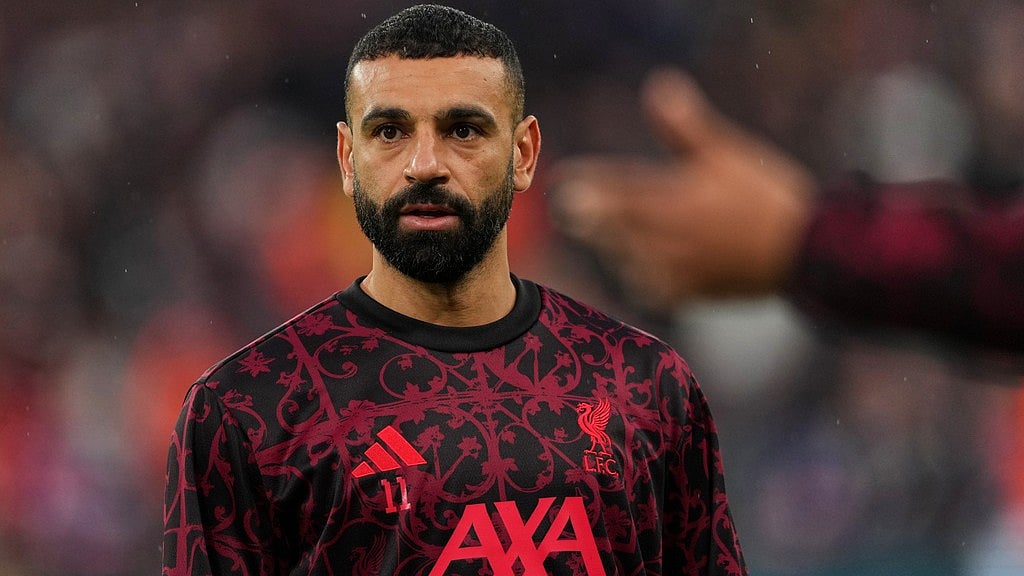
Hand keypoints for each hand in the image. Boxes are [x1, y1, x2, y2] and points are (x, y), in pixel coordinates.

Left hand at [550, 68, 815, 309]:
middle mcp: (666, 237)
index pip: (616, 190)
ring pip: (627, 259)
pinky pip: (650, 289)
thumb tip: (658, 86)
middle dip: (591, 218)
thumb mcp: (726, 153)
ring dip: (614, 246)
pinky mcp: (690, 293)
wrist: (804, 252)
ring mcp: (676, 269)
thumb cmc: (765, 196)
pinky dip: (642, 277)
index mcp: (672, 200)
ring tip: (602, 235)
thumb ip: (685, 126)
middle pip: (612, 229)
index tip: (561, 181)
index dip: (587, 184)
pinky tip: (639, 269)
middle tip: (568, 211)